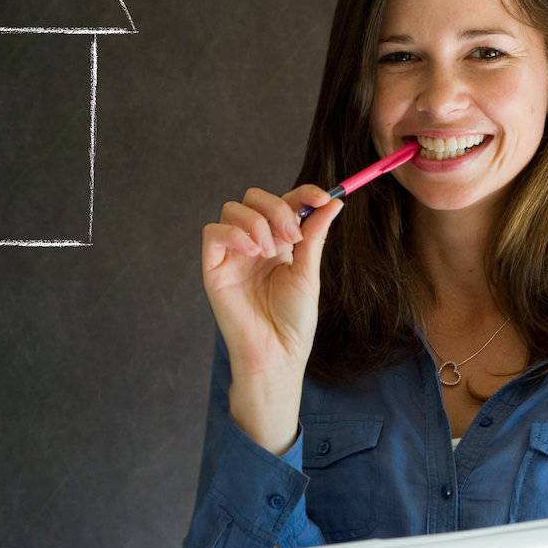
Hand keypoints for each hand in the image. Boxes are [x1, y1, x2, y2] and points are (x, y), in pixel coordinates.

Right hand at [200, 183, 343, 380]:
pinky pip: (213, 232)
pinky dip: (233, 234)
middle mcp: (255, 243)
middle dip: (276, 208)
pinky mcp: (214, 267)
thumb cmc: (293, 321)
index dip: (303, 193)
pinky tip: (252, 253)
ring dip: (256, 222)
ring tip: (269, 252)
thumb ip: (314, 234)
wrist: (276, 354)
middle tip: (291, 236)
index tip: (323, 198)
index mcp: (280, 243)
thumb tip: (334, 202)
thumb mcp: (308, 272)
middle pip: (255, 198)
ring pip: (232, 209)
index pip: (285, 202)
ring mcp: (233, 254)